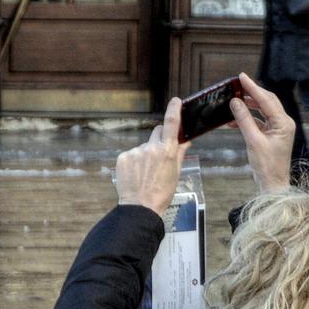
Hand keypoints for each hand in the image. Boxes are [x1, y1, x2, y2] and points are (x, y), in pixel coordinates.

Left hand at [114, 98, 188, 213]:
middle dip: (160, 140)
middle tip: (160, 156)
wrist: (140, 207)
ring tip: (146, 173)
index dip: (174, 110)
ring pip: (144, 146)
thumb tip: (184, 140)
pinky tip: (136, 174)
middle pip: (157, 133)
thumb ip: (179, 153)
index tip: (176, 101)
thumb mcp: (175, 173)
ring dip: (145, 154)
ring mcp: (136, 152)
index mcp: (167, 151)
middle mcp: (151, 148)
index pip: (171, 123)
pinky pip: (132, 154)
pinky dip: (134, 161)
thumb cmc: (161, 193)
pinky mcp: (124, 157)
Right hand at [230, 73, 294, 192]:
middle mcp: (283, 123)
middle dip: (251, 93)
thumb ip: (244, 119)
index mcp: (283, 123)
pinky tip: (233, 119)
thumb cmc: (267, 166)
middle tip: (236, 85)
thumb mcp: (253, 141)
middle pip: (266, 101)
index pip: (266, 100)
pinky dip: (247, 118)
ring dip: (248, 106)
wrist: (272, 184)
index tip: (241, 77)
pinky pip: (259, 121)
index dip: (252, 87)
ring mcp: (278, 129)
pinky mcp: (271, 135)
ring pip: (262, 110)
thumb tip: (235, 102)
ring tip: (233, 101)